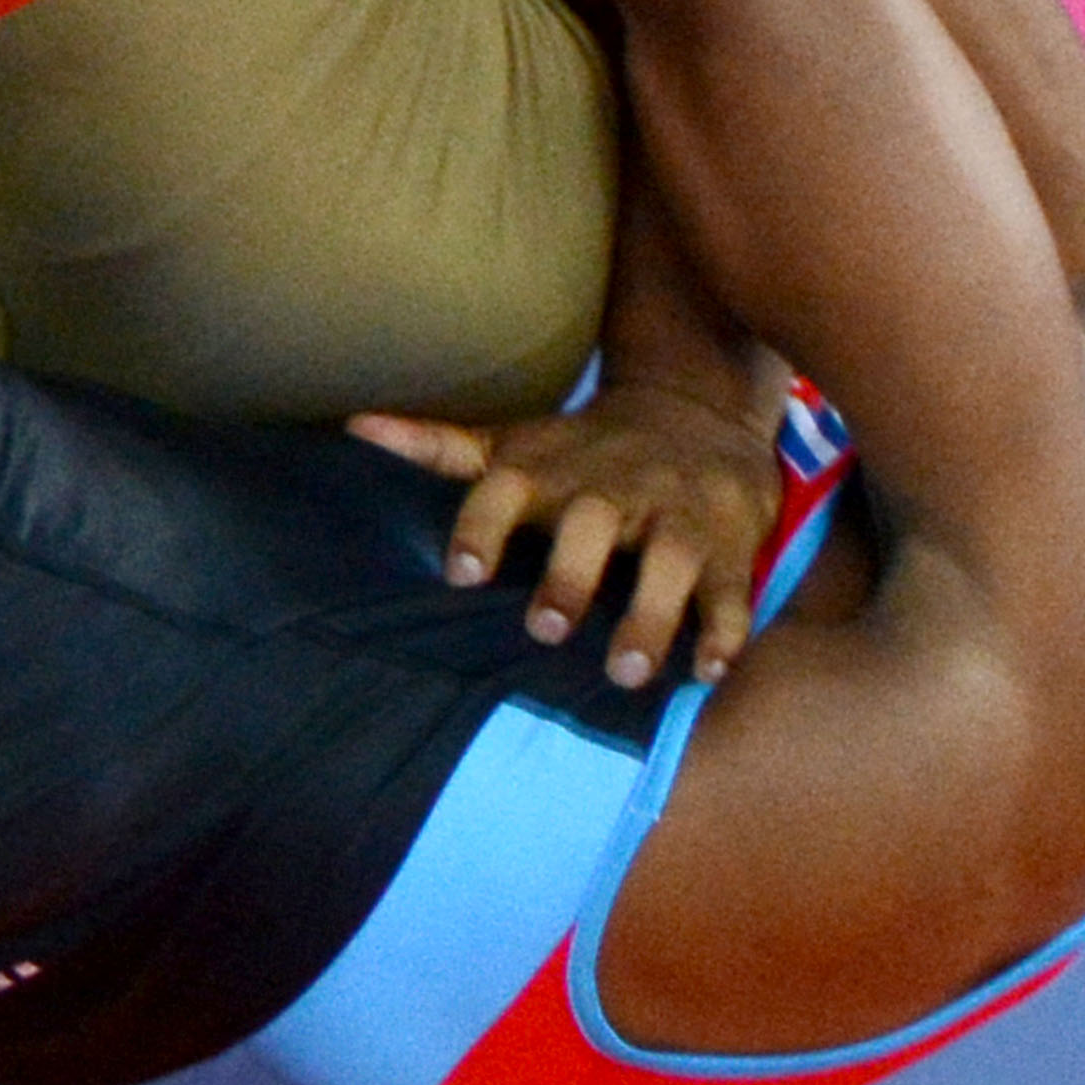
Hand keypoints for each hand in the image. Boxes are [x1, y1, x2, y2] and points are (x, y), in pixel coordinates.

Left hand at [351, 388, 783, 688]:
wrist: (696, 411)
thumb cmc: (582, 451)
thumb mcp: (514, 443)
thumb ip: (439, 446)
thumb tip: (353, 427)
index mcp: (547, 469)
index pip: (504, 489)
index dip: (481, 528)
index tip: (461, 575)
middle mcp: (610, 489)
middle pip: (592, 522)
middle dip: (570, 576)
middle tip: (545, 631)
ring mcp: (674, 514)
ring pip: (669, 560)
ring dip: (650, 616)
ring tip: (627, 673)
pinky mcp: (728, 543)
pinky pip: (731, 587)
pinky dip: (726, 629)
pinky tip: (709, 673)